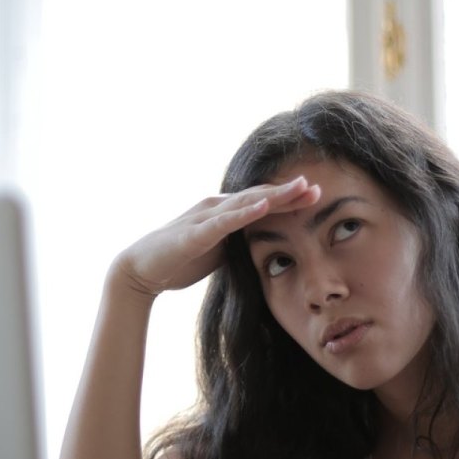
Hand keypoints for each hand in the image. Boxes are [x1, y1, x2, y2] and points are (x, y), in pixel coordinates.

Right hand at [113, 177, 320, 298]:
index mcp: (223, 213)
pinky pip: (224, 222)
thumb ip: (238, 244)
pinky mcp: (195, 233)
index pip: (262, 202)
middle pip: (259, 196)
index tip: (318, 197)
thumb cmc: (178, 260)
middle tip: (318, 188)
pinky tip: (263, 207)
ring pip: (245, 203)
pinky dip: (244, 213)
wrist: (140, 271)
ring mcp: (205, 218)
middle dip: (289, 193)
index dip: (289, 199)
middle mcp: (216, 208)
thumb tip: (263, 248)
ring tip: (299, 188)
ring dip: (273, 195)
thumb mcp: (218, 251)